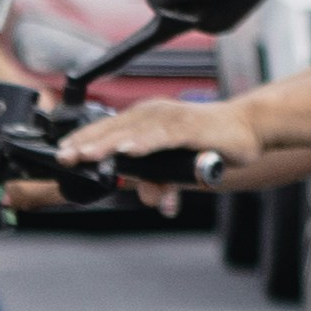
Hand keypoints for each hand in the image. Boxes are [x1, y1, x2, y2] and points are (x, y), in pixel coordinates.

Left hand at [58, 100, 248, 202]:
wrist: (249, 129)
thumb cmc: (209, 142)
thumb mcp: (177, 168)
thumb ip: (159, 181)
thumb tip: (148, 196)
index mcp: (144, 119)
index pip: (106, 129)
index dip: (83, 142)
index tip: (61, 156)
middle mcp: (153, 114)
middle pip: (113, 129)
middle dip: (87, 144)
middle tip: (64, 158)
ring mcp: (171, 118)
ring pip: (133, 131)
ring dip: (108, 144)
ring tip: (87, 155)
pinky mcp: (190, 126)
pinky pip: (162, 136)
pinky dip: (144, 143)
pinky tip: (128, 151)